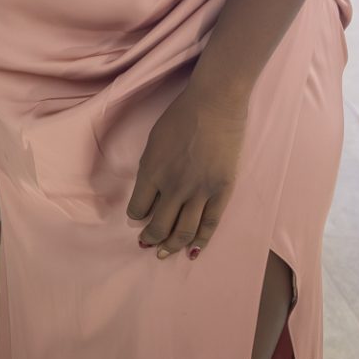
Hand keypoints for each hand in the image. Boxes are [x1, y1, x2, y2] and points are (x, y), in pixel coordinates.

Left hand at [125, 83, 247, 260]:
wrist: (215, 104)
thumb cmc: (181, 116)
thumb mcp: (155, 141)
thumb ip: (151, 168)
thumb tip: (150, 190)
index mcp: (152, 171)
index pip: (138, 208)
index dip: (137, 217)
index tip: (139, 218)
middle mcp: (173, 186)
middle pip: (159, 225)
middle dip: (151, 238)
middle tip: (148, 245)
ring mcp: (199, 191)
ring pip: (183, 230)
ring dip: (172, 245)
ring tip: (165, 253)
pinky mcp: (221, 191)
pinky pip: (209, 223)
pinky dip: (201, 240)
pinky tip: (194, 250)